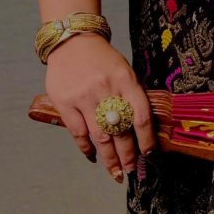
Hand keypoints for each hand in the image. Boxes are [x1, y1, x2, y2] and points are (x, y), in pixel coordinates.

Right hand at [44, 33, 155, 183]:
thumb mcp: (123, 70)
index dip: (147, 138)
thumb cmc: (102, 59)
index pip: (141, 115)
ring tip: (115, 172)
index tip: (149, 154)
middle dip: (127, 154)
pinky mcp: (65, 103)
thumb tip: (141, 128)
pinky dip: (86, 148)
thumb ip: (131, 95)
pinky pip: (78, 133)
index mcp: (126, 79)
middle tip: (131, 170)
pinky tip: (93, 156)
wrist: (73, 41)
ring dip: (109, 158)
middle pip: (120, 130)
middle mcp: (106, 89)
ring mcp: (84, 97)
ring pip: (100, 136)